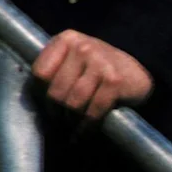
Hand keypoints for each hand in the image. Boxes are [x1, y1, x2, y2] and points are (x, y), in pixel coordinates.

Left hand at [30, 30, 154, 124]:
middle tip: (60, 121)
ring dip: (71, 120)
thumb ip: (55, 69)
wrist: (138, 70)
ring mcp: (100, 63)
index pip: (40, 73)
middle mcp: (82, 47)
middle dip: (57, 112)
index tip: (46, 105)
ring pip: (73, 103)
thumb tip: (33, 98)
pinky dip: (87, 126)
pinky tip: (84, 132)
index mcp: (66, 39)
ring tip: (72, 126)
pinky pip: (93, 111)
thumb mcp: (75, 59)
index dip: (40, 93)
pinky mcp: (114, 81)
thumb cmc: (99, 68)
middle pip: (56, 91)